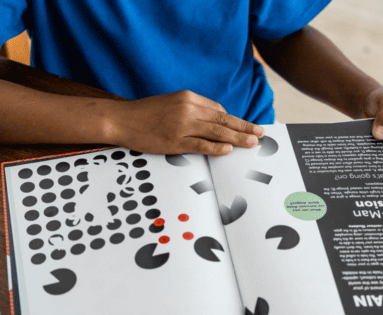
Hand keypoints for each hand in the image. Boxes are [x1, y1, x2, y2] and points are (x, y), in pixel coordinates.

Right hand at [106, 90, 263, 155]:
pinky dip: (216, 147)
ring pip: (216, 132)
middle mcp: (188, 109)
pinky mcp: (174, 141)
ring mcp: (182, 126)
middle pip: (223, 119)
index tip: (246, 126)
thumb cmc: (145, 113)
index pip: (218, 109)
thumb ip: (191, 109)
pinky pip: (200, 144)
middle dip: (244, 127)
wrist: (122, 119)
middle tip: (260, 133)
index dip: (234, 120)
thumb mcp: (171, 103)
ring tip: (252, 142)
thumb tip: (214, 119)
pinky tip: (228, 150)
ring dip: (237, 137)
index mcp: (188, 98)